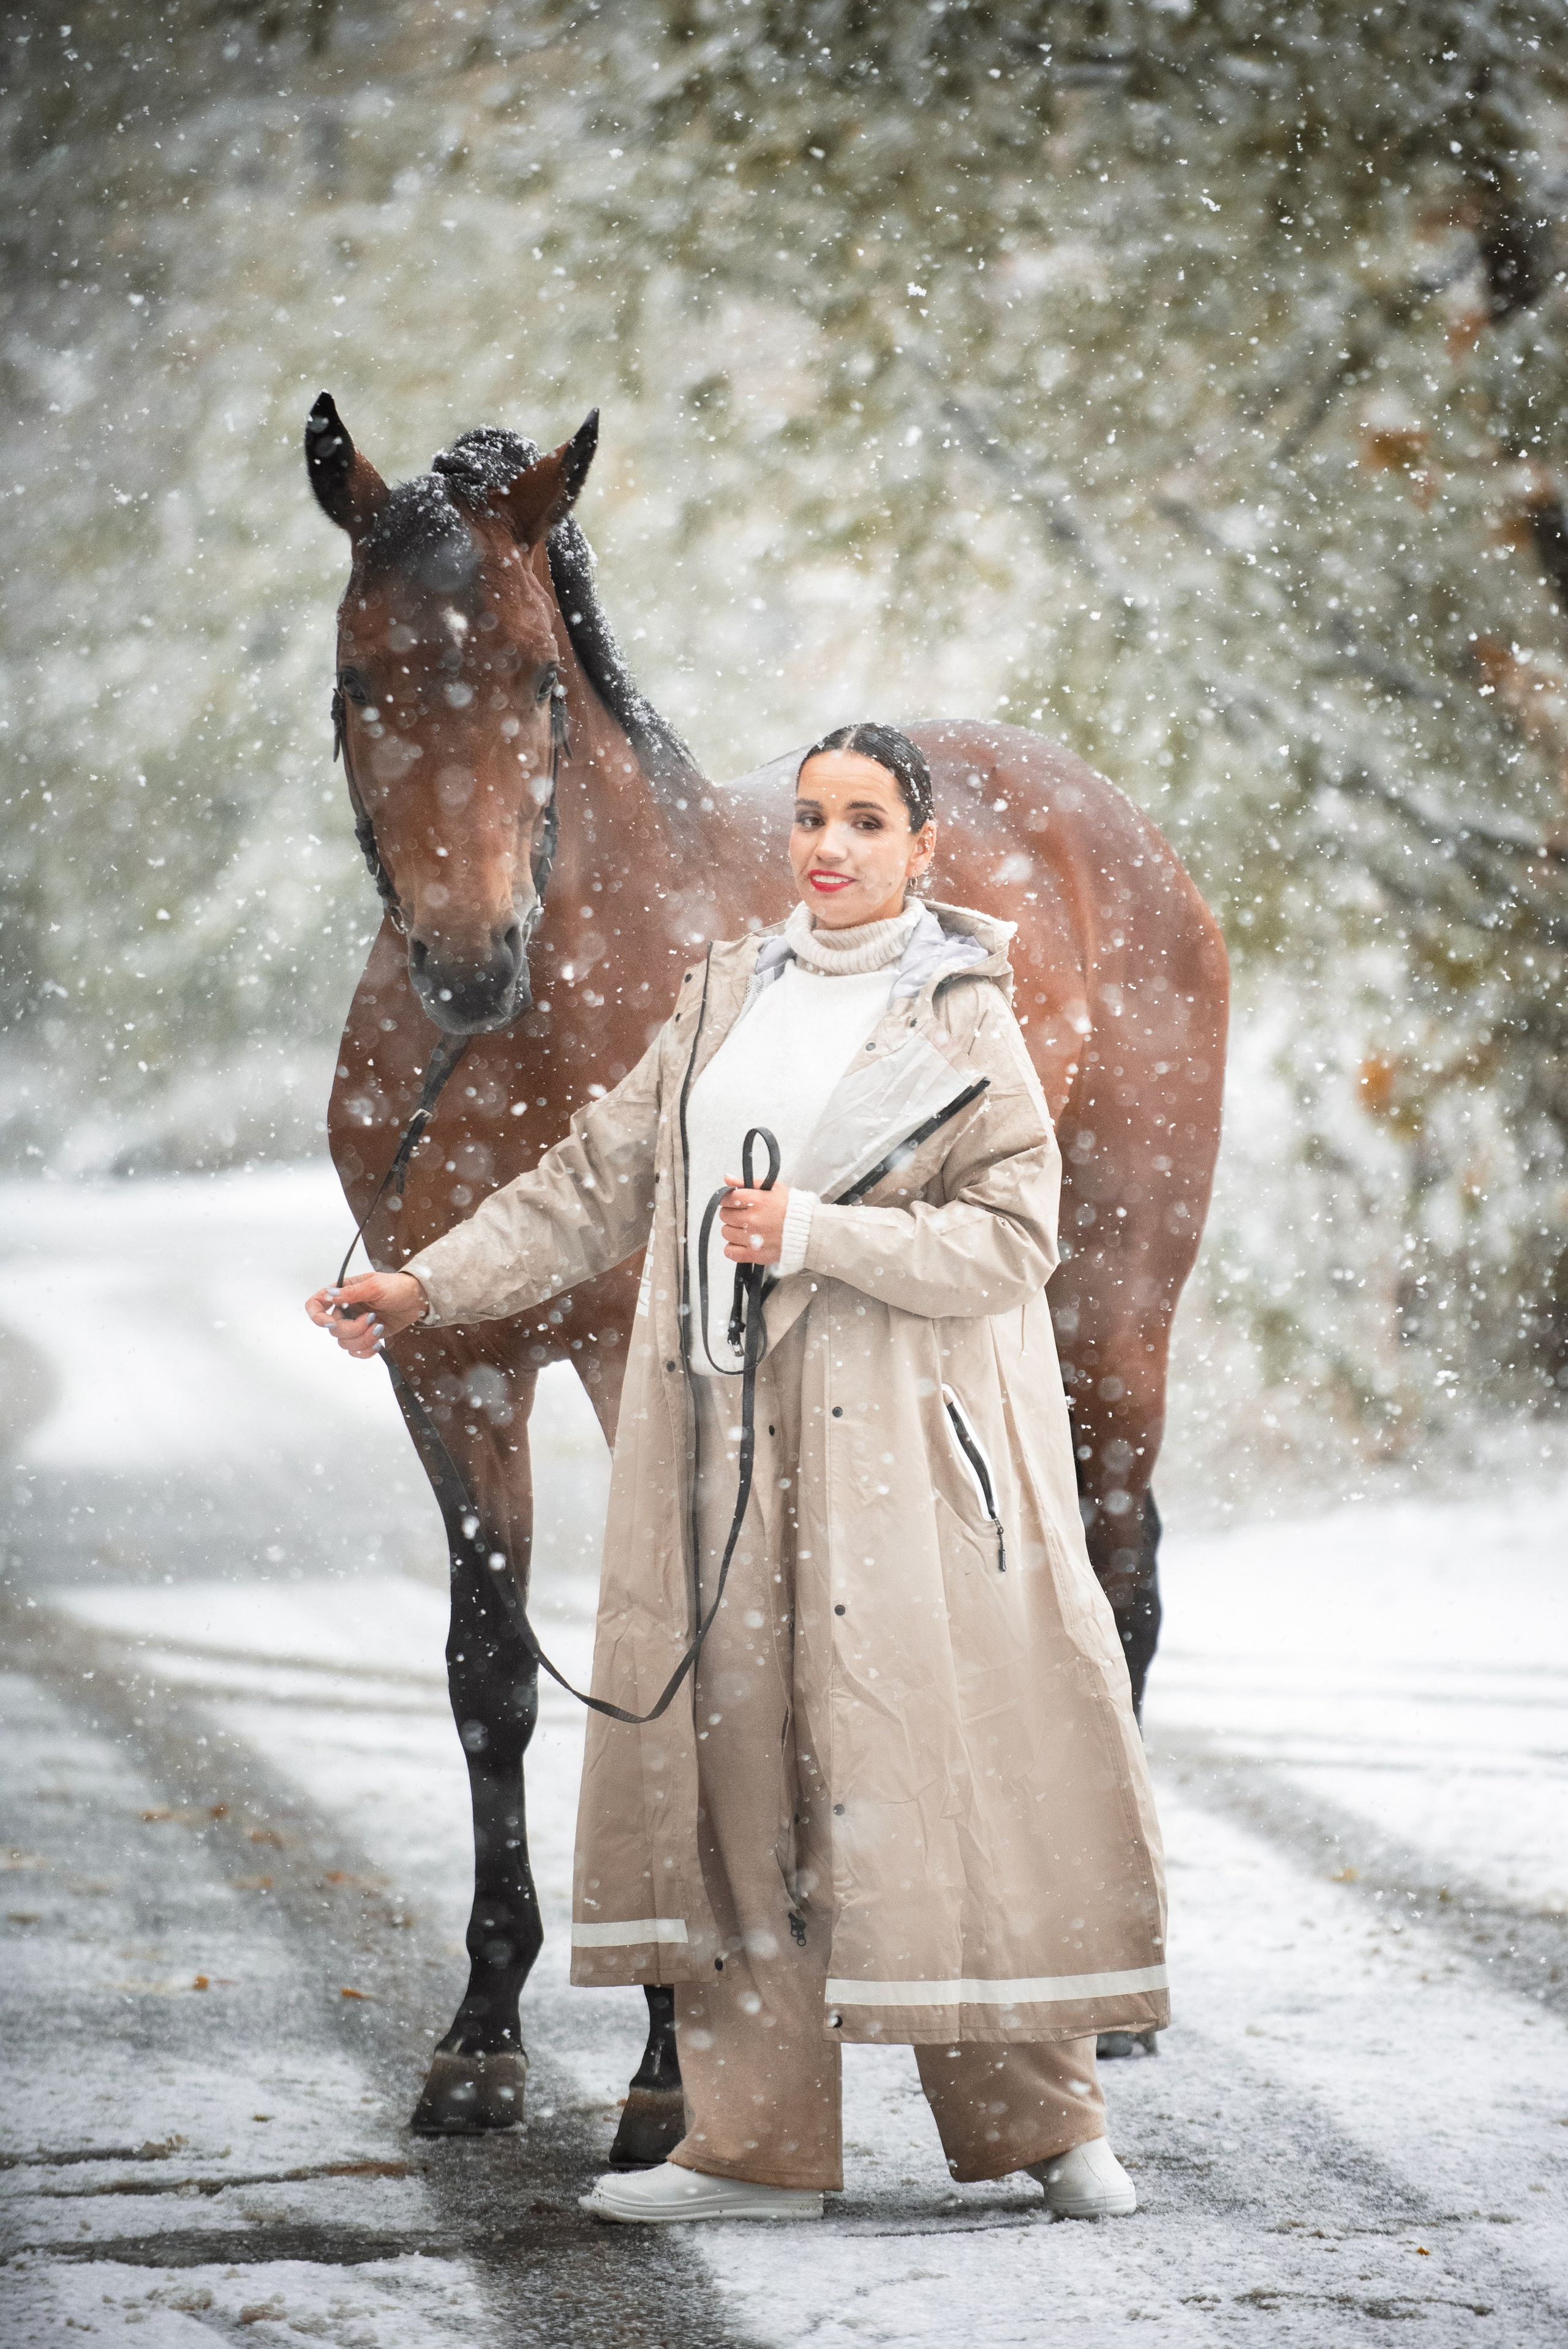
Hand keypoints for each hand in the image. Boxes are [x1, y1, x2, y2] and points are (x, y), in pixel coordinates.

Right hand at [305, 1271, 427, 1358]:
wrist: (417, 1300)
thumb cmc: (397, 1287)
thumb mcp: (375, 1286)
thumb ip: (352, 1292)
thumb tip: (330, 1295)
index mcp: (343, 1293)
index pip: (316, 1304)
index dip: (318, 1317)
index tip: (333, 1323)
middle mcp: (345, 1309)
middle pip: (333, 1330)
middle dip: (353, 1329)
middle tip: (371, 1320)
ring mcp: (355, 1324)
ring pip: (345, 1343)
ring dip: (362, 1340)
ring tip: (378, 1328)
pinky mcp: (366, 1336)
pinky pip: (356, 1351)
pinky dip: (365, 1351)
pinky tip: (377, 1344)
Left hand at [718, 1177, 788, 1265]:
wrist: (808, 1231)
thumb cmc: (790, 1208)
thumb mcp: (773, 1188)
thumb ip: (747, 1182)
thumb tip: (727, 1178)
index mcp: (756, 1200)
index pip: (726, 1198)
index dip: (729, 1200)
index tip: (736, 1202)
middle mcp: (752, 1219)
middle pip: (724, 1215)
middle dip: (732, 1214)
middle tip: (744, 1215)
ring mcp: (752, 1238)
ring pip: (726, 1232)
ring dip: (733, 1230)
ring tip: (746, 1229)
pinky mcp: (754, 1254)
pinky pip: (730, 1251)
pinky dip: (733, 1248)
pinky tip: (742, 1243)